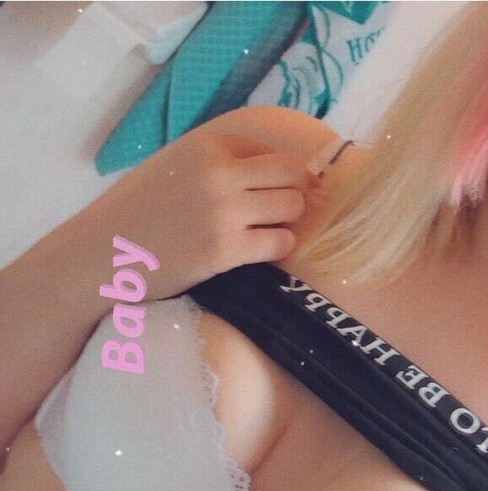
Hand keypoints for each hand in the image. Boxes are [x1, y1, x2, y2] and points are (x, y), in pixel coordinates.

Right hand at [82, 130, 316, 300]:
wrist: (100, 254)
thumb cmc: (138, 211)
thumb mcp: (175, 166)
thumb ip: (218, 161)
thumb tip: (280, 170)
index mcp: (206, 145)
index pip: (270, 150)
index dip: (275, 173)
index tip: (269, 190)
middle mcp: (219, 172)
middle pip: (293, 173)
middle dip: (294, 191)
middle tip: (277, 210)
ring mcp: (224, 211)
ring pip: (294, 206)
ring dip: (288, 220)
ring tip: (265, 229)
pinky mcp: (226, 249)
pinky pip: (282, 242)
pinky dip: (278, 247)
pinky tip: (258, 250)